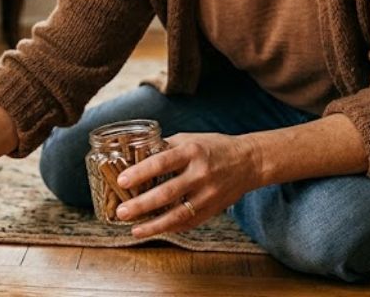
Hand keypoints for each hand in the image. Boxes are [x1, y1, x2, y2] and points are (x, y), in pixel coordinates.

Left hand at [114, 132, 263, 237]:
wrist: (248, 162)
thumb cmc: (213, 148)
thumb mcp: (189, 140)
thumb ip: (165, 148)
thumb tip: (134, 154)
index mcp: (191, 152)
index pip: (162, 163)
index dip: (140, 172)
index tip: (121, 180)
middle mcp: (200, 174)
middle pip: (167, 193)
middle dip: (141, 204)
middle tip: (121, 211)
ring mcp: (208, 195)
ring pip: (178, 214)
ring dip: (154, 225)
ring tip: (134, 229)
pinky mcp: (213, 209)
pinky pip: (188, 222)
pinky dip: (170, 228)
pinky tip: (153, 230)